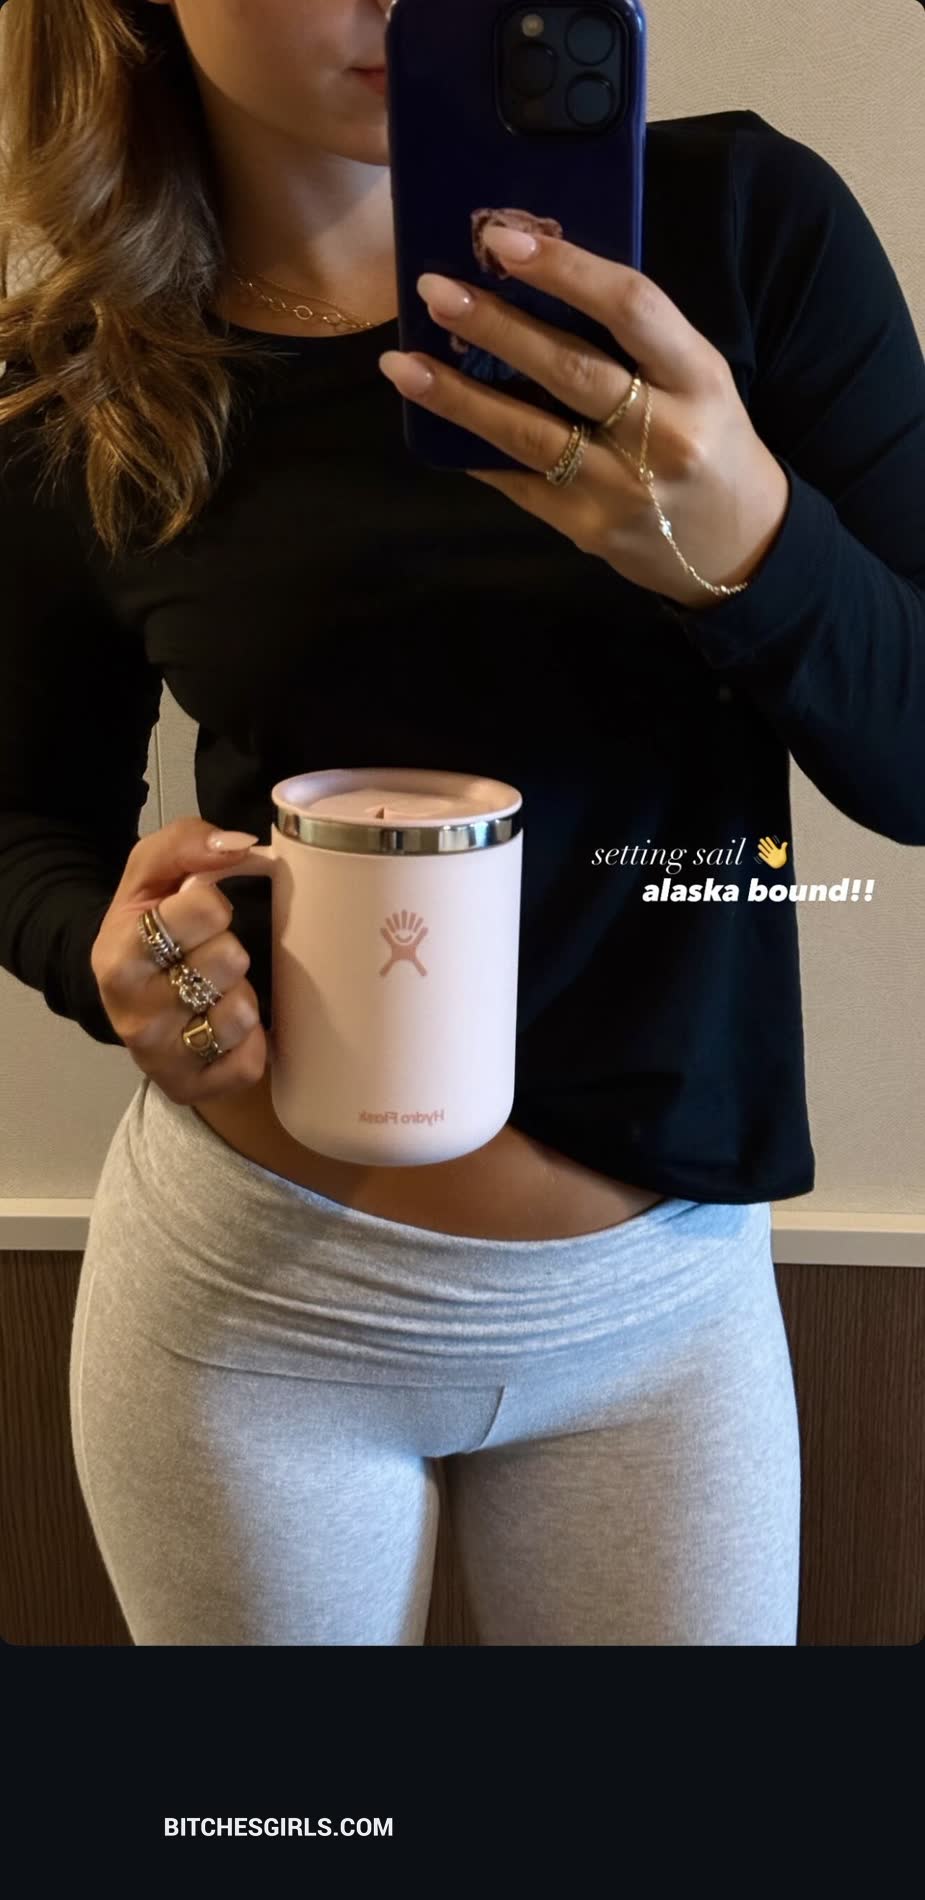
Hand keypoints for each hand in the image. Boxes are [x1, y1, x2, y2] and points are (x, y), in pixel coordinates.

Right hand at [90, 817, 267, 1103]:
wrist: (132, 995)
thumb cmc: (151, 928)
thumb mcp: (153, 873)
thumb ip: (187, 843)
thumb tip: (239, 847)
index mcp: (117, 953)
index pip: (201, 908)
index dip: (213, 904)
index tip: (201, 913)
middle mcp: (131, 1012)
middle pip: (226, 961)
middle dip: (230, 950)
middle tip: (210, 955)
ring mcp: (159, 1056)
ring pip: (240, 1014)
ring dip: (241, 997)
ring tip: (216, 992)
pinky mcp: (190, 1088)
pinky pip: (249, 1062)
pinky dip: (250, 1042)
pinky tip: (225, 1030)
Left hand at [378, 225, 789, 608]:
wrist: (738, 547)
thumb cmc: (709, 440)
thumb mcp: (695, 378)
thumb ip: (633, 339)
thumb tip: (533, 281)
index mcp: (698, 377)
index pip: (631, 307)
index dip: (565, 267)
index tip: (503, 239)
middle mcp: (665, 432)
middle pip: (570, 369)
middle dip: (495, 325)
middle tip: (434, 288)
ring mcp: (623, 487)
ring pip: (530, 433)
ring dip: (458, 396)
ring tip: (402, 363)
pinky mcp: (589, 528)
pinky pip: (519, 481)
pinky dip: (474, 449)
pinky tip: (433, 423)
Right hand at [756, 835, 788, 869]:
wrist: (781, 864)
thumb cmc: (783, 858)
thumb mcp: (783, 852)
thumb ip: (783, 847)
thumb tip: (786, 842)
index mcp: (775, 850)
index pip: (772, 844)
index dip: (769, 841)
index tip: (766, 837)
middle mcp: (772, 852)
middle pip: (767, 847)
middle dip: (764, 843)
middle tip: (761, 839)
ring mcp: (770, 856)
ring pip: (765, 852)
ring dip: (762, 849)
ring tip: (759, 845)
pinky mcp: (769, 861)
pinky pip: (765, 858)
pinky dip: (762, 856)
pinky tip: (759, 853)